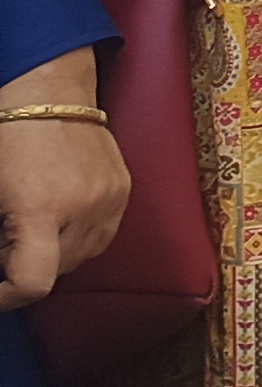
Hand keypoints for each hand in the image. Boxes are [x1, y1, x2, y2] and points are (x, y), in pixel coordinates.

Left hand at [0, 46, 128, 309]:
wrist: (44, 88)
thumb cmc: (4, 139)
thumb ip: (0, 239)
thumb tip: (2, 266)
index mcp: (42, 206)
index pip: (33, 283)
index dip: (7, 298)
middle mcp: (84, 205)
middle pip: (56, 273)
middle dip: (25, 268)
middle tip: (6, 243)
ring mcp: (111, 196)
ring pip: (82, 257)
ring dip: (54, 255)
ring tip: (31, 229)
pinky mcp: (124, 188)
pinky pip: (102, 234)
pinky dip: (76, 237)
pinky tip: (56, 217)